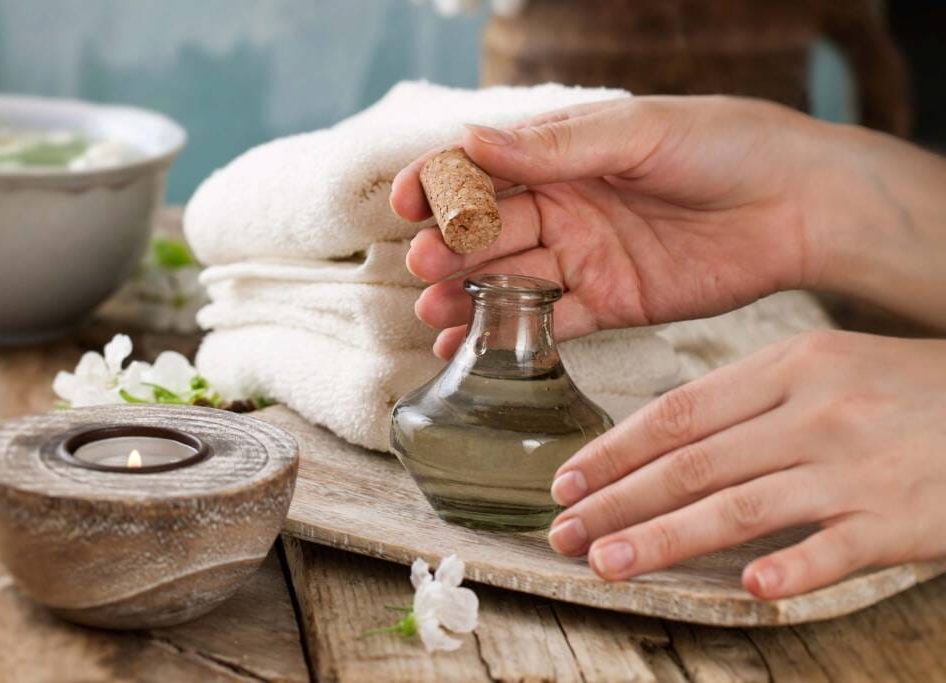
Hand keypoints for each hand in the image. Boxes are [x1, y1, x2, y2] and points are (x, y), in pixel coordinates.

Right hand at [391, 96, 945, 360]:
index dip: (441, 183)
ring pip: (508, 281)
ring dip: (467, 297)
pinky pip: (549, 325)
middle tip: (425, 266)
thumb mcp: (638, 132)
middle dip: (451, 248)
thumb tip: (470, 141)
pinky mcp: (611, 303)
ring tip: (435, 313)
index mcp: (564, 153)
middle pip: (489, 230)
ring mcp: (584, 258)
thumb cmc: (726, 144)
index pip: (484, 168)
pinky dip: (509, 338)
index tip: (409, 203)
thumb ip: (555, 147)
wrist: (800, 203)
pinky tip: (470, 347)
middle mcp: (564, 206)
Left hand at [548, 330, 945, 597]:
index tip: (567, 482)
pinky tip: (748, 589)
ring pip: (741, 506)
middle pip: (694, 463)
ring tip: (611, 563)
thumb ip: (746, 401)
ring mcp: (856, 466)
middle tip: (565, 533)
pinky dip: (791, 569)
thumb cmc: (900, 390)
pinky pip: (836, 550)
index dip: (614, 451)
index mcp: (788, 367)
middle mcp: (814, 412)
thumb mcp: (821, 368)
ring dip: (667, 539)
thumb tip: (661, 440)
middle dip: (618, 501)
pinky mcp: (901, 518)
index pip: (677, 413)